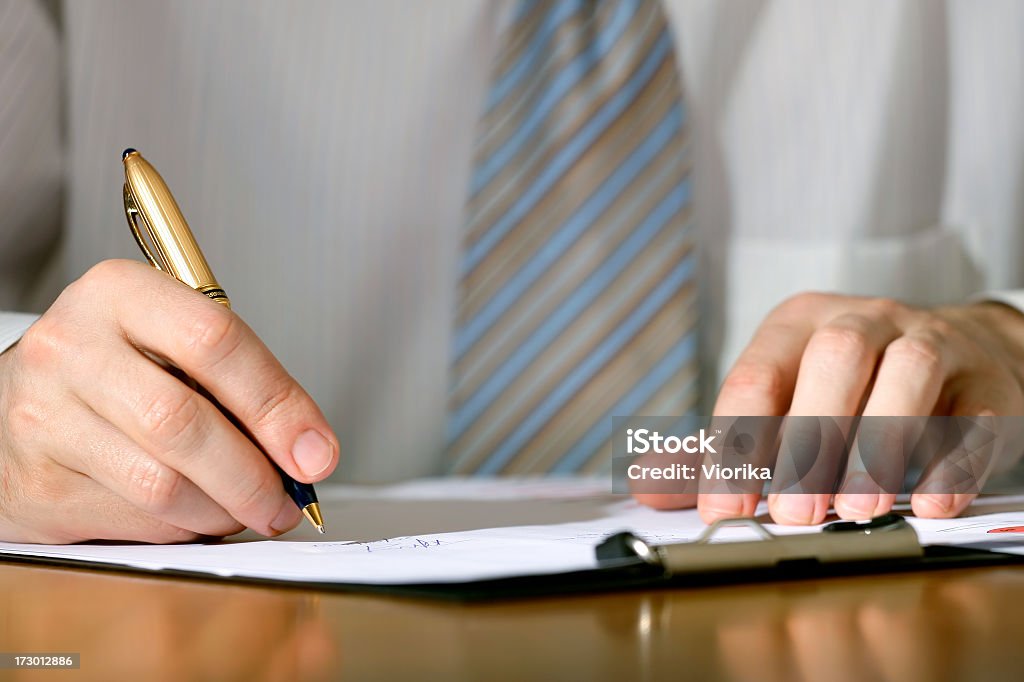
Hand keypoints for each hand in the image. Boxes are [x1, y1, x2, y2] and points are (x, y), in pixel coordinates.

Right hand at [0, 259, 338, 542]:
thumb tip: (308, 450)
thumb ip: (239, 382)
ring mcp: (44, 417)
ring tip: (246, 509)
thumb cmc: (113, 370)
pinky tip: (195, 514)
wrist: (12, 404)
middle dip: (254, 476)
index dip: (277, 405)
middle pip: (184, 422)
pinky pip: (135, 521)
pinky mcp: (36, 484)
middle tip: (287, 500)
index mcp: (119, 294)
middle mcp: (72, 348)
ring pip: (161, 484)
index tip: (315, 452)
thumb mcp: (170, 343)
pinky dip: (184, 528)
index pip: (215, 341)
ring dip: (223, 510)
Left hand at [635, 292, 1023, 523]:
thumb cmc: (853, 386)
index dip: (737, 445)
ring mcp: (930, 342)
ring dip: (878, 442)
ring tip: (856, 508)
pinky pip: (974, 411)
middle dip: (808, 439)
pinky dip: (954, 458)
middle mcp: (862, 322)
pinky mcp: (986, 380)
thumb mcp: (784, 402)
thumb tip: (651, 486)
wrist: (964, 354)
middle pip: (833, 361)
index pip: (755, 377)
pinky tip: (931, 501)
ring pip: (906, 372)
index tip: (725, 509)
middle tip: (793, 513)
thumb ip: (725, 446)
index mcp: (796, 327)